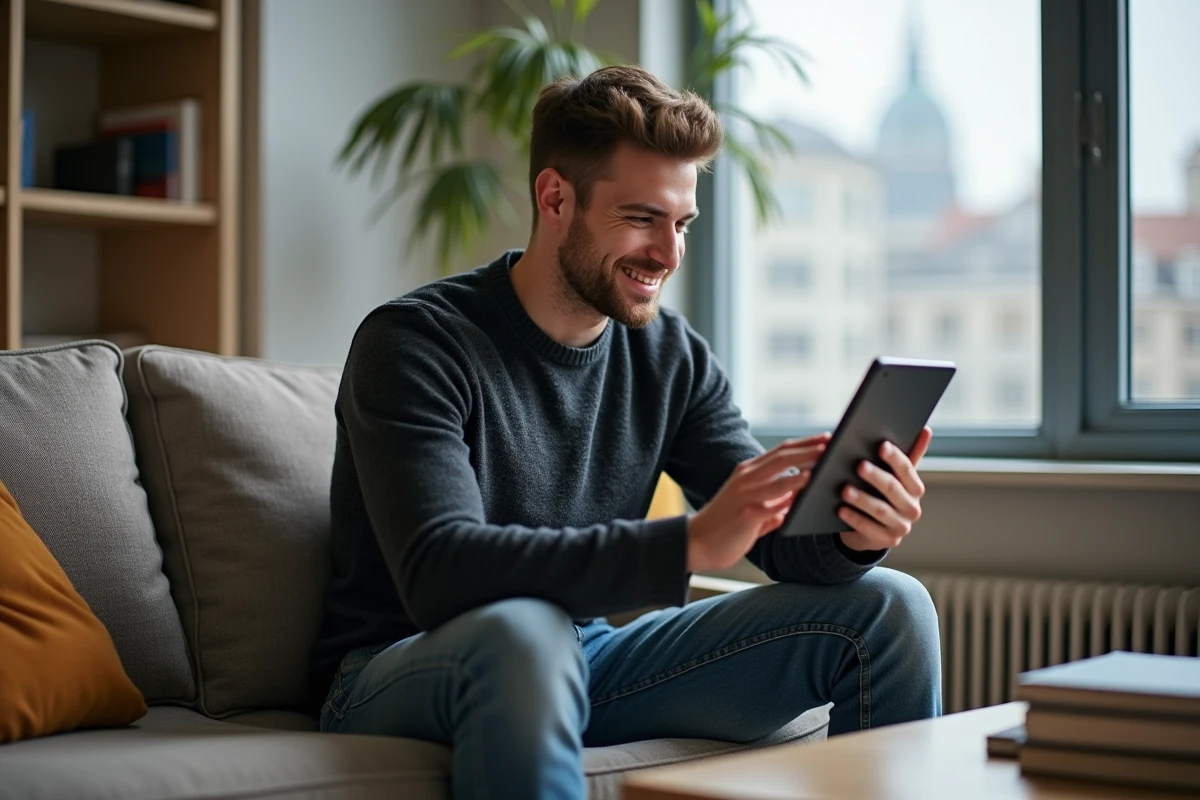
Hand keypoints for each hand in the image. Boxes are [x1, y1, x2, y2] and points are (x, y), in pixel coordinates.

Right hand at [687, 433, 830, 571]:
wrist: (697, 543)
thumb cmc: (726, 527)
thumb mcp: (750, 509)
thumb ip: (773, 506)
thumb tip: (793, 504)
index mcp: (747, 472)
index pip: (780, 451)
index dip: (804, 443)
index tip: (825, 438)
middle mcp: (745, 478)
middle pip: (782, 457)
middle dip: (809, 449)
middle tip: (831, 444)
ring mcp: (745, 494)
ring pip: (779, 475)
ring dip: (804, 468)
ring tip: (824, 464)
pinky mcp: (747, 514)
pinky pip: (774, 503)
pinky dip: (791, 496)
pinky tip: (805, 494)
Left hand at [838, 426, 931, 551]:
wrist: (872, 530)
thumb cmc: (881, 495)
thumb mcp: (894, 477)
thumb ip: (908, 455)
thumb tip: (926, 429)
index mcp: (915, 489)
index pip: (908, 470)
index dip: (895, 457)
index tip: (881, 445)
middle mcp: (912, 508)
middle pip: (893, 489)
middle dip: (876, 476)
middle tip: (859, 465)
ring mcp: (901, 527)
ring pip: (880, 509)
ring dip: (862, 499)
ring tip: (845, 488)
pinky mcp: (887, 541)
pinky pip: (868, 528)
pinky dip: (854, 517)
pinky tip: (840, 509)